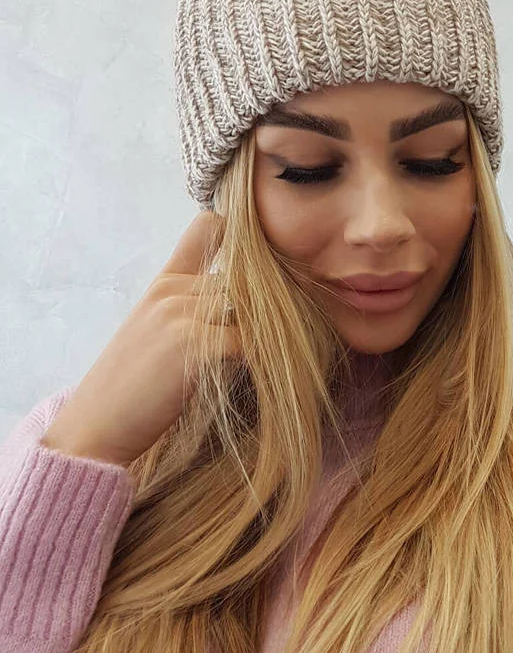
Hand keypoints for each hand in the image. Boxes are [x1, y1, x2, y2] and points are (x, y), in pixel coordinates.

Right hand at [40, 211, 240, 467]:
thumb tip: (251, 307)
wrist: (97, 425)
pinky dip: (257, 360)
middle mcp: (173, 289)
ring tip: (261, 359)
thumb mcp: (155, 330)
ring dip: (262, 335)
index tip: (262, 259)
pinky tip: (252, 376)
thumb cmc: (132, 386)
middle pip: (244, 281)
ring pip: (249, 310)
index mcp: (164, 282)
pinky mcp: (193, 343)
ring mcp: (181, 313)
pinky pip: (246, 342)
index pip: (208, 228)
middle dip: (263, 307)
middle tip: (274, 334)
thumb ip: (192, 307)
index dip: (239, 236)